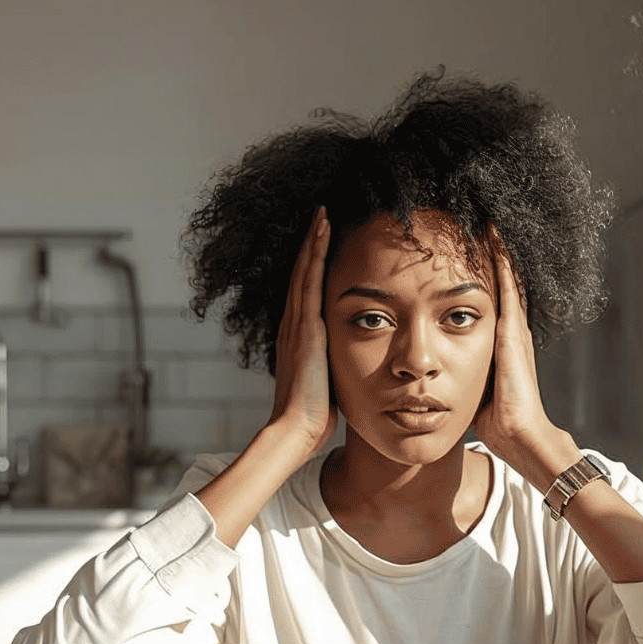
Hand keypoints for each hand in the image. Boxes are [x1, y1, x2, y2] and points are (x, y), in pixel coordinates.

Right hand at [265, 206, 337, 463]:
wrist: (296, 428)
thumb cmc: (314, 414)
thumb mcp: (327, 382)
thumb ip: (333, 366)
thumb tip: (349, 366)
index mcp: (298, 338)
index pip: (305, 293)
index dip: (311, 266)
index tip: (321, 245)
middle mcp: (293, 325)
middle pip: (300, 274)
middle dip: (310, 245)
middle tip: (321, 216)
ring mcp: (296, 324)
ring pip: (303, 271)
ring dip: (313, 241)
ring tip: (322, 215)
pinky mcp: (305, 326)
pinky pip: (308, 281)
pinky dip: (314, 255)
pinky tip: (321, 234)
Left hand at [472, 225, 574, 481]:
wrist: (519, 435)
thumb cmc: (493, 417)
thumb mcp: (470, 383)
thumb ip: (457, 367)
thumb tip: (432, 364)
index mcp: (500, 340)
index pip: (489, 297)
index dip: (481, 271)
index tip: (465, 245)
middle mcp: (511, 328)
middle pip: (502, 280)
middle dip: (491, 252)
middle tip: (480, 218)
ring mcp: (516, 329)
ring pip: (507, 278)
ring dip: (498, 249)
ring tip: (488, 220)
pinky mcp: (514, 334)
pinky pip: (508, 289)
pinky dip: (503, 263)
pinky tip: (494, 240)